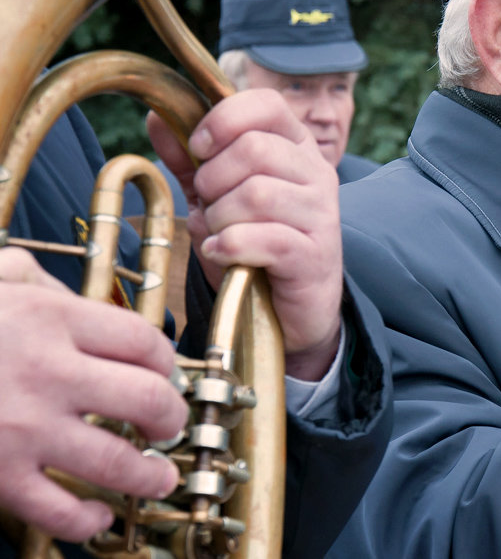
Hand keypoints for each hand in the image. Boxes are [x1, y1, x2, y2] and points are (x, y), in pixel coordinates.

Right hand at [0, 247, 185, 540]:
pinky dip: (86, 523)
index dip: (166, 362)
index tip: (165, 374)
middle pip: (148, 399)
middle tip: (170, 425)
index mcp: (52, 319)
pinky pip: (58, 511)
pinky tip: (97, 518)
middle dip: (172, 417)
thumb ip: (34, 281)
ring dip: (151, 475)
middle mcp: (48, 373)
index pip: (144, 342)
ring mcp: (23, 429)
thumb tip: (68, 293)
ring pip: (117, 462)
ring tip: (159, 477)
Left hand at [148, 89, 343, 380]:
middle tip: (209, 206)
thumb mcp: (215, 197)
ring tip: (219, 234)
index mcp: (295, 147)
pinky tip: (224, 255)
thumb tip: (156, 118)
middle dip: (213, 180)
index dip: (223, 120)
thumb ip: (188, 159)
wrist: (289, 312)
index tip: (199, 148)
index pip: (266, 105)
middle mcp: (316, 173)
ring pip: (256, 194)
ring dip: (220, 218)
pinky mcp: (314, 254)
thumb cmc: (254, 246)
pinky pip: (262, 238)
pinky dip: (229, 247)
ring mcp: (320, 213)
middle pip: (254, 149)